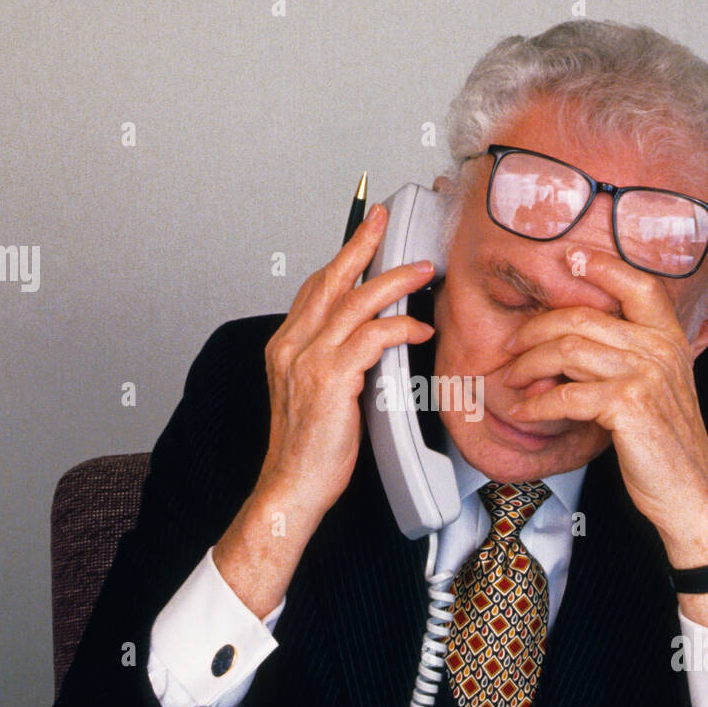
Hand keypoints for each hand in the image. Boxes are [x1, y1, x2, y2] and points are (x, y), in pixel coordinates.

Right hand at [214, 204, 434, 615]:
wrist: (291, 487)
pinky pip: (370, 338)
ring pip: (355, 302)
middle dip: (362, 245)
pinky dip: (398, 327)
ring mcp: (308, 360)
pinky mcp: (330, 379)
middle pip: (331, 280)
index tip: (364, 233)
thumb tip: (369, 340)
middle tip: (386, 219)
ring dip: (393, 281)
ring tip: (422, 271)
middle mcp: (291, 345)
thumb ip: (336, 360)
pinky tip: (417, 329)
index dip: (342, 258)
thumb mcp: (317, 394)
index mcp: (285, 346)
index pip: (315, 287)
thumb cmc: (309, 450)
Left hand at [501, 246, 707, 574]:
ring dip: (529, 366)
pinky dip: (538, 404)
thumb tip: (572, 343)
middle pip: (582, 317)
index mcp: (671, 339)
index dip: (602, 267)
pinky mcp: (628, 405)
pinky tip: (526, 411)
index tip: (568, 260)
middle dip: (536, 328)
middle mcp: (661, 349)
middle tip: (513, 344)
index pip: (638, 284)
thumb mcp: (658, 389)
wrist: (691, 495)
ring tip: (513, 380)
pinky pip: (566, 394)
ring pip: (567, 351)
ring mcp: (646, 375)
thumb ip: (628, 358)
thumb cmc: (668, 447)